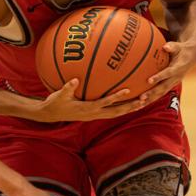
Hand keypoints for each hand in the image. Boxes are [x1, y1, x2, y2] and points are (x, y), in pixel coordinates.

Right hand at [28, 78, 144, 122]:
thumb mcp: (59, 95)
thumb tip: (75, 80)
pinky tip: (129, 104)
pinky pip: (111, 112)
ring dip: (129, 109)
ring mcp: (96, 116)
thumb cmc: (55, 103)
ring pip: (116, 114)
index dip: (117, 98)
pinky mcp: (95, 115)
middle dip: (131, 106)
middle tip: (144, 99)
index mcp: (88, 109)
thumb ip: (67, 88)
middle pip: (117, 111)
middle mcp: (95, 114)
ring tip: (142, 102)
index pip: (106, 103)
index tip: (128, 90)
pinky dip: (121, 108)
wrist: (51, 114)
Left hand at [137, 41, 195, 106]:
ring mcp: (173, 83)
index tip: (149, 80)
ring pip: (162, 93)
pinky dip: (152, 99)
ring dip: (151, 99)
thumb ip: (172, 46)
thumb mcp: (179, 46)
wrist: (192, 57)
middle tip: (142, 97)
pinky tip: (141, 104)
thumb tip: (165, 46)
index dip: (160, 77)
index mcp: (179, 68)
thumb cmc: (182, 50)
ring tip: (139, 105)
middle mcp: (176, 78)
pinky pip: (160, 94)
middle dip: (153, 93)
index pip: (168, 73)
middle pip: (164, 88)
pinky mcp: (170, 86)